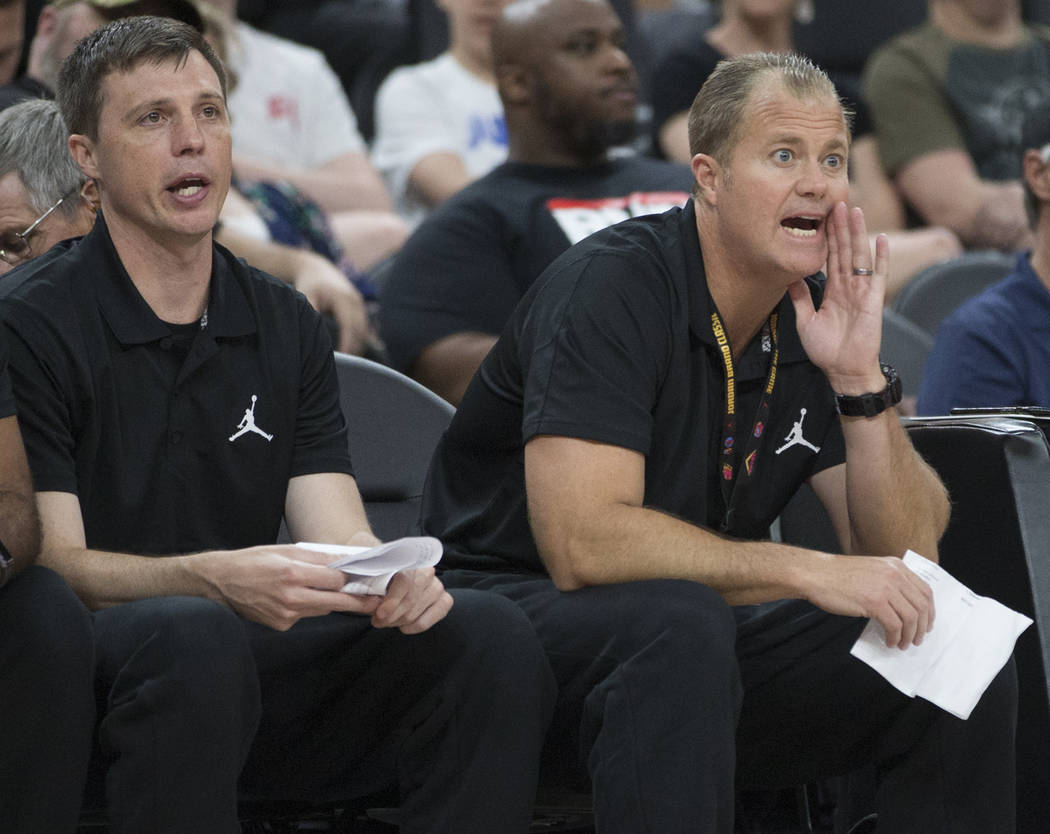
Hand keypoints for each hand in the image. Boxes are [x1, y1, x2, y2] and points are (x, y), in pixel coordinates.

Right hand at [192, 544, 380, 630]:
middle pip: (336, 601)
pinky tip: (297, 596)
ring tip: (336, 591)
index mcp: (293, 573)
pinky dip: (308, 606)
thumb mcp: (286, 550)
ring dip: (330, 600)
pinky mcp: (281, 625)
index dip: (352, 578)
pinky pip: (306, 614)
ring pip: (322, 608)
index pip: (336, 580)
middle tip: (376, 601)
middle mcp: (291, 597)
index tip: (365, 577)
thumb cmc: (253, 561)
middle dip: (358, 601)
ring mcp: (286, 614)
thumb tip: (345, 559)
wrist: (221, 582)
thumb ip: (318, 557)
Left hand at [291, 251, 374, 354]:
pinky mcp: (360, 308)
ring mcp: (360, 304)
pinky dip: (359, 340)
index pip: (349, 326)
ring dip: (359, 346)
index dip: (348, 344)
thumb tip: (317, 336)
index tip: (343, 359)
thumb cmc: (309, 285)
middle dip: (355, 349)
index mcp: (343, 298)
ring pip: (364, 331)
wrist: (318, 269)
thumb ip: (313, 314)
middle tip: (346, 368)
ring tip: (349, 364)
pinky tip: (352, 353)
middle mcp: (355, 300)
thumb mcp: (306, 296)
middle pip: (361, 331)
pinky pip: (363, 328)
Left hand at [371, 568, 453, 633]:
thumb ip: (366, 589)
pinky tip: (404, 626)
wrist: (388, 574)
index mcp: (407, 557)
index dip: (392, 600)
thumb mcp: (366, 576)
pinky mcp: (444, 599)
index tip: (380, 613)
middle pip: (410, 600)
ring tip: (386, 621)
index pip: (404, 580)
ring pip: (416, 612)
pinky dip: (417, 625)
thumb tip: (367, 602)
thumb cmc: (377, 575)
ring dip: (397, 621)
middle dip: (390, 616)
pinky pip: (434, 616)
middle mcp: (426, 569)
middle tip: (376, 621)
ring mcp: (436, 584)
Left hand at [789, 202, 886, 393]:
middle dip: (840, 228)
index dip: (826, 238)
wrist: (844, 370)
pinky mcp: (873, 299)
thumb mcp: (806, 320)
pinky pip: (877, 275)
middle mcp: (847, 286)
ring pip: (858, 256)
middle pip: (843, 251)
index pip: (829, 258)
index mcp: (832, 290)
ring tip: (854, 212)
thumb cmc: (826, 349)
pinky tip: (880, 238)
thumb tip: (789, 277)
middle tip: (837, 203)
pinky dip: (880, 257)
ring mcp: (861, 291)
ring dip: (857, 234)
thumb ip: (800, 298)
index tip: (822, 217)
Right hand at [806, 553, 934, 648]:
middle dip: (922, 627)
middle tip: (916, 639)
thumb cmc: (838, 575)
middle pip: (921, 606)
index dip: (929, 612)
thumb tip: (903, 607)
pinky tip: (889, 641)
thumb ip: (889, 581)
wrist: (816, 574)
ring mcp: (885, 587)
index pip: (925, 591)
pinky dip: (895, 637)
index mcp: (896, 566)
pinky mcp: (874, 602)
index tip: (925, 624)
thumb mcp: (871, 570)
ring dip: (909, 635)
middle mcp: (894, 574)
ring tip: (902, 644)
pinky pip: (894, 625)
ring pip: (911, 617)